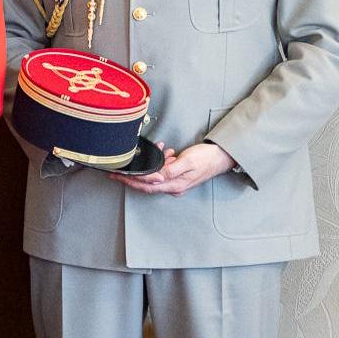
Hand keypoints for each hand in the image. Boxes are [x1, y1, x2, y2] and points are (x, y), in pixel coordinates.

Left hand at [110, 141, 235, 195]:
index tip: (117, 176)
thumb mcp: (187, 162)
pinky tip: (166, 152)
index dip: (130, 181)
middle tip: (118, 169)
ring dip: (152, 163)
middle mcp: (174, 186)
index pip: (146, 186)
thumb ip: (170, 170)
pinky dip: (161, 161)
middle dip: (134, 174)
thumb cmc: (207, 158)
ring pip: (155, 175)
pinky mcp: (178, 176)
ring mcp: (176, 182)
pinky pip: (163, 170)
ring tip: (159, 151)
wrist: (222, 156)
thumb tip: (153, 177)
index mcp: (175, 184)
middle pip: (146, 183)